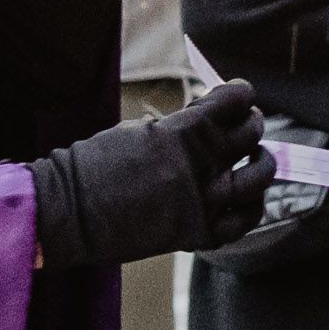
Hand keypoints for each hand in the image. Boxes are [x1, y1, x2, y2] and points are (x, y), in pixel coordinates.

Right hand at [30, 81, 273, 267]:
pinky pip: (245, 220)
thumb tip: (209, 117)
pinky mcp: (199, 234)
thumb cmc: (94, 166)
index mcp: (185, 132)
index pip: (237, 101)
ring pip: (259, 176)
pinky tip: (246, 197)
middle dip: (250, 122)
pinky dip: (251, 205)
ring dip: (260, 161)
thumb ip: (181, 125)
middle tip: (243, 123)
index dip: (240, 94)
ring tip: (251, 159)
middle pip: (251, 133)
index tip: (236, 94)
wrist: (68, 213)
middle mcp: (201, 166)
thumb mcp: (139, 129)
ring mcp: (204, 203)